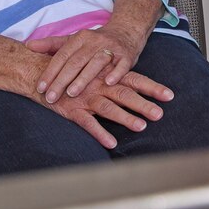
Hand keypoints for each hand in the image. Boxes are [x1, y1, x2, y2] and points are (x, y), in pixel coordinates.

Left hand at [27, 21, 147, 102]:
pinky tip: (107, 83)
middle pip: (76, 61)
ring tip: (72, 93)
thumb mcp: (73, 40)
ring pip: (97, 62)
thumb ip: (51, 44)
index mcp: (80, 37)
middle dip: (62, 80)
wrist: (125, 32)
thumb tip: (28, 45)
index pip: (62, 55)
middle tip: (51, 97)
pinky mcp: (127, 55)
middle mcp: (95, 41)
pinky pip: (122, 65)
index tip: (40, 87)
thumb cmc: (94, 42)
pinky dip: (116, 74)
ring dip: (84, 78)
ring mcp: (112, 48)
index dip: (50, 71)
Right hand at [35, 68, 173, 149]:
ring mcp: (86, 97)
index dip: (152, 87)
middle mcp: (99, 85)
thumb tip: (130, 79)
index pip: (134, 79)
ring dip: (126, 118)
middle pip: (126, 94)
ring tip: (142, 126)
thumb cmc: (69, 70)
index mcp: (106, 75)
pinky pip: (88, 123)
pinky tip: (111, 142)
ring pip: (109, 108)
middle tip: (160, 114)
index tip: (170, 95)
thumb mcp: (91, 66)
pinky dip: (100, 132)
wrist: (39, 73)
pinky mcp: (72, 110)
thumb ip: (111, 72)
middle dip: (144, 104)